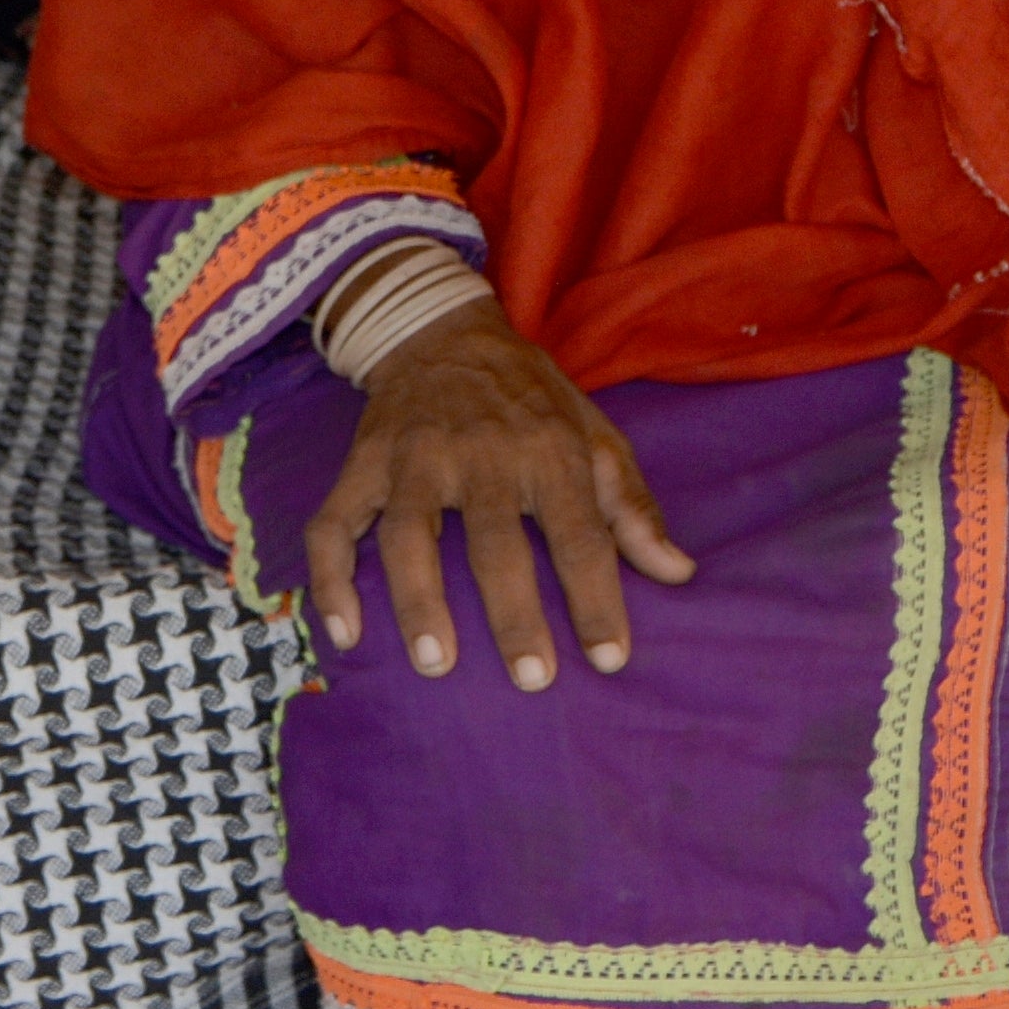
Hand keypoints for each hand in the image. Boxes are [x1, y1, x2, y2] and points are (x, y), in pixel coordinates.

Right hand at [302, 309, 698, 688]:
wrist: (440, 329)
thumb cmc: (529, 397)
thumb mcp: (594, 433)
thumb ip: (631, 506)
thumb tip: (677, 572)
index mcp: (547, 449)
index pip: (579, 533)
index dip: (596, 598)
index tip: (610, 659)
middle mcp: (479, 453)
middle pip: (494, 541)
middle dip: (514, 613)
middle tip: (531, 678)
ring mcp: (412, 458)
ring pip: (408, 535)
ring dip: (419, 601)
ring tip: (435, 664)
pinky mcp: (362, 463)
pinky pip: (334, 524)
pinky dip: (331, 579)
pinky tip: (343, 632)